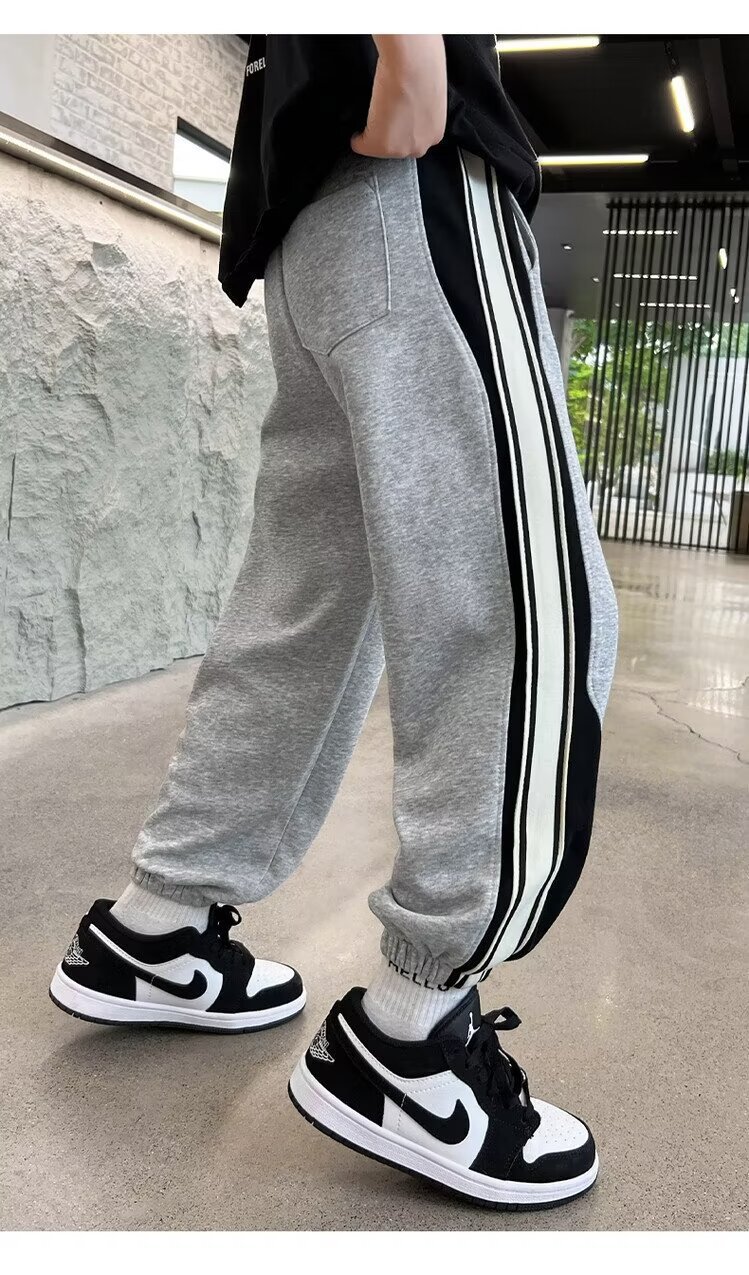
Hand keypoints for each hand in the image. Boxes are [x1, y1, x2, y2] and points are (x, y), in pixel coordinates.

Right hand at [351, 35, 446, 159]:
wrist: (413, 63)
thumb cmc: (423, 67)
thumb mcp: (429, 95)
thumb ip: (420, 111)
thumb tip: (407, 108)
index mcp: (435, 133)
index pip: (415, 141)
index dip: (401, 130)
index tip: (393, 122)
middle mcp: (420, 145)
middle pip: (398, 149)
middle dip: (388, 137)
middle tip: (381, 119)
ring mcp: (400, 147)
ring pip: (380, 149)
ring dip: (374, 136)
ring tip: (373, 118)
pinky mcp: (380, 144)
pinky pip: (362, 146)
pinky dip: (358, 140)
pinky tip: (358, 131)